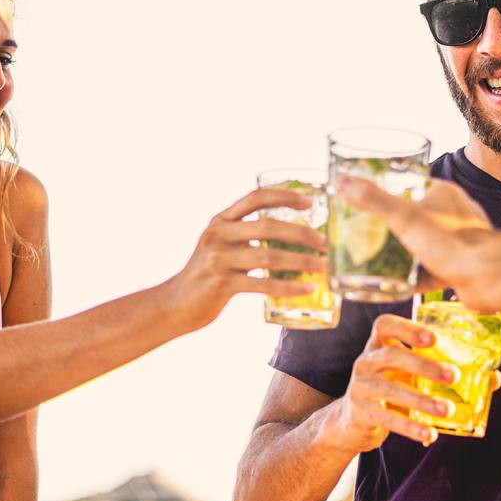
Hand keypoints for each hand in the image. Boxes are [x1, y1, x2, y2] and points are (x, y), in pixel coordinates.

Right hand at [169, 188, 327, 332]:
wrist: (174, 304)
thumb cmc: (206, 275)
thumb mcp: (220, 246)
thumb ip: (245, 236)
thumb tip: (290, 236)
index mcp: (220, 220)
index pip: (255, 197)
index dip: (284, 196)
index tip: (310, 202)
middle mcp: (218, 234)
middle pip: (268, 226)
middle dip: (302, 233)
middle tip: (326, 243)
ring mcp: (218, 259)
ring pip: (269, 255)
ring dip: (301, 261)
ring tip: (323, 267)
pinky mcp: (221, 284)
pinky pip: (263, 283)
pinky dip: (288, 286)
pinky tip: (305, 289)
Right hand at [323, 314, 460, 452]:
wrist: (352, 421)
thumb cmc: (388, 390)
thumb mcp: (408, 375)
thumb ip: (441, 373)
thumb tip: (492, 379)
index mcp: (378, 345)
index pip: (385, 325)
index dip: (407, 328)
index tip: (433, 338)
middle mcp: (366, 362)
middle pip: (391, 355)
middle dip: (423, 365)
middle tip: (453, 375)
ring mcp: (360, 387)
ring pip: (390, 389)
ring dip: (421, 400)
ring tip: (447, 409)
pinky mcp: (360, 412)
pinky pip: (386, 418)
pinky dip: (409, 427)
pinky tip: (429, 434)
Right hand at [335, 176, 493, 297]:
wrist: (489, 277)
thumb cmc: (451, 243)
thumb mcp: (404, 217)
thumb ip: (373, 201)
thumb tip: (342, 182)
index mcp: (444, 194)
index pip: (413, 186)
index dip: (391, 192)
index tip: (369, 202)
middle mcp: (454, 214)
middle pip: (419, 215)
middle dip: (396, 225)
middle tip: (369, 234)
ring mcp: (459, 241)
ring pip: (427, 243)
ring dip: (406, 251)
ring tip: (379, 259)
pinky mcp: (461, 266)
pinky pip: (434, 269)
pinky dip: (417, 276)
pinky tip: (398, 285)